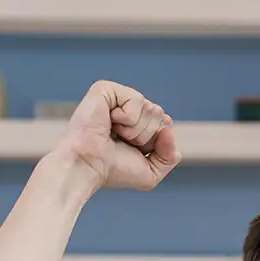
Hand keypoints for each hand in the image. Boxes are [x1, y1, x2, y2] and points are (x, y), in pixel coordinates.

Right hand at [56, 81, 179, 191]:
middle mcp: (130, 108)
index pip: (166, 125)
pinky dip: (127, 117)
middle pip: (160, 116)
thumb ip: (170, 155)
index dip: (155, 143)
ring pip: (151, 109)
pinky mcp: (106, 88)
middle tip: (121, 142)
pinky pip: (136, 99)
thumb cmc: (114, 170)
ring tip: (113, 133)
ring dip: (135, 129)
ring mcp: (118, 97)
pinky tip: (109, 121)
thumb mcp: (152, 172)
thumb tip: (168, 127)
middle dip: (145, 136)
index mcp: (140, 123)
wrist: (89, 166)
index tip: (133, 150)